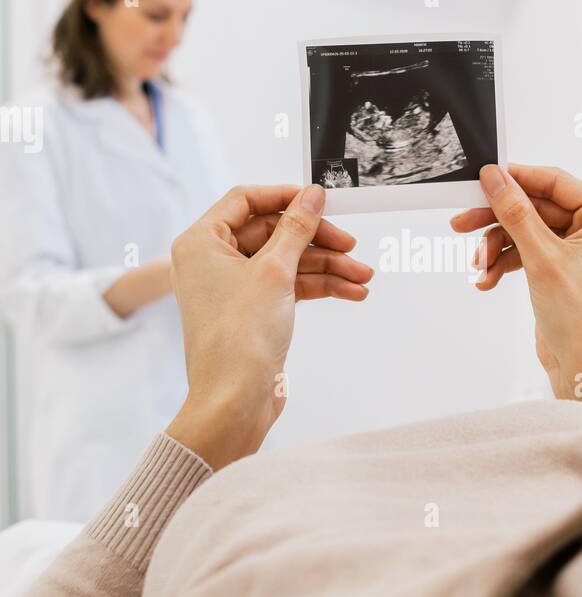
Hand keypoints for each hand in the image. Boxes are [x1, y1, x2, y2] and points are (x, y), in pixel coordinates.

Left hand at [166, 184, 372, 467]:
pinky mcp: (252, 312)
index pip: (245, 200)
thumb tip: (312, 195)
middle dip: (316, 240)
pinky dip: (318, 288)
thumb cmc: (239, 337)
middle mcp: (213, 261)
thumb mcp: (275, 272)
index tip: (320, 200)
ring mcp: (233, 288)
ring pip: (286, 262)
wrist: (234, 401)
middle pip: (272, 232)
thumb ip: (297, 229)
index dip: (285, 197)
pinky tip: (351, 292)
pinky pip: (288, 287)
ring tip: (363, 277)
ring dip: (326, 268)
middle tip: (351, 246)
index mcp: (202, 242)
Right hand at [451, 164, 581, 400]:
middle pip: (534, 208)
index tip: (485, 179)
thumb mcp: (543, 258)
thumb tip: (494, 179)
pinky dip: (502, 264)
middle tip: (462, 222)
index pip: (555, 183)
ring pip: (524, 232)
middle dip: (497, 220)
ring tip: (478, 265)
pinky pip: (524, 254)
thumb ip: (516, 214)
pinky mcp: (558, 271)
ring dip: (496, 247)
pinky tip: (486, 279)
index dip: (517, 179)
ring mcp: (574, 250)